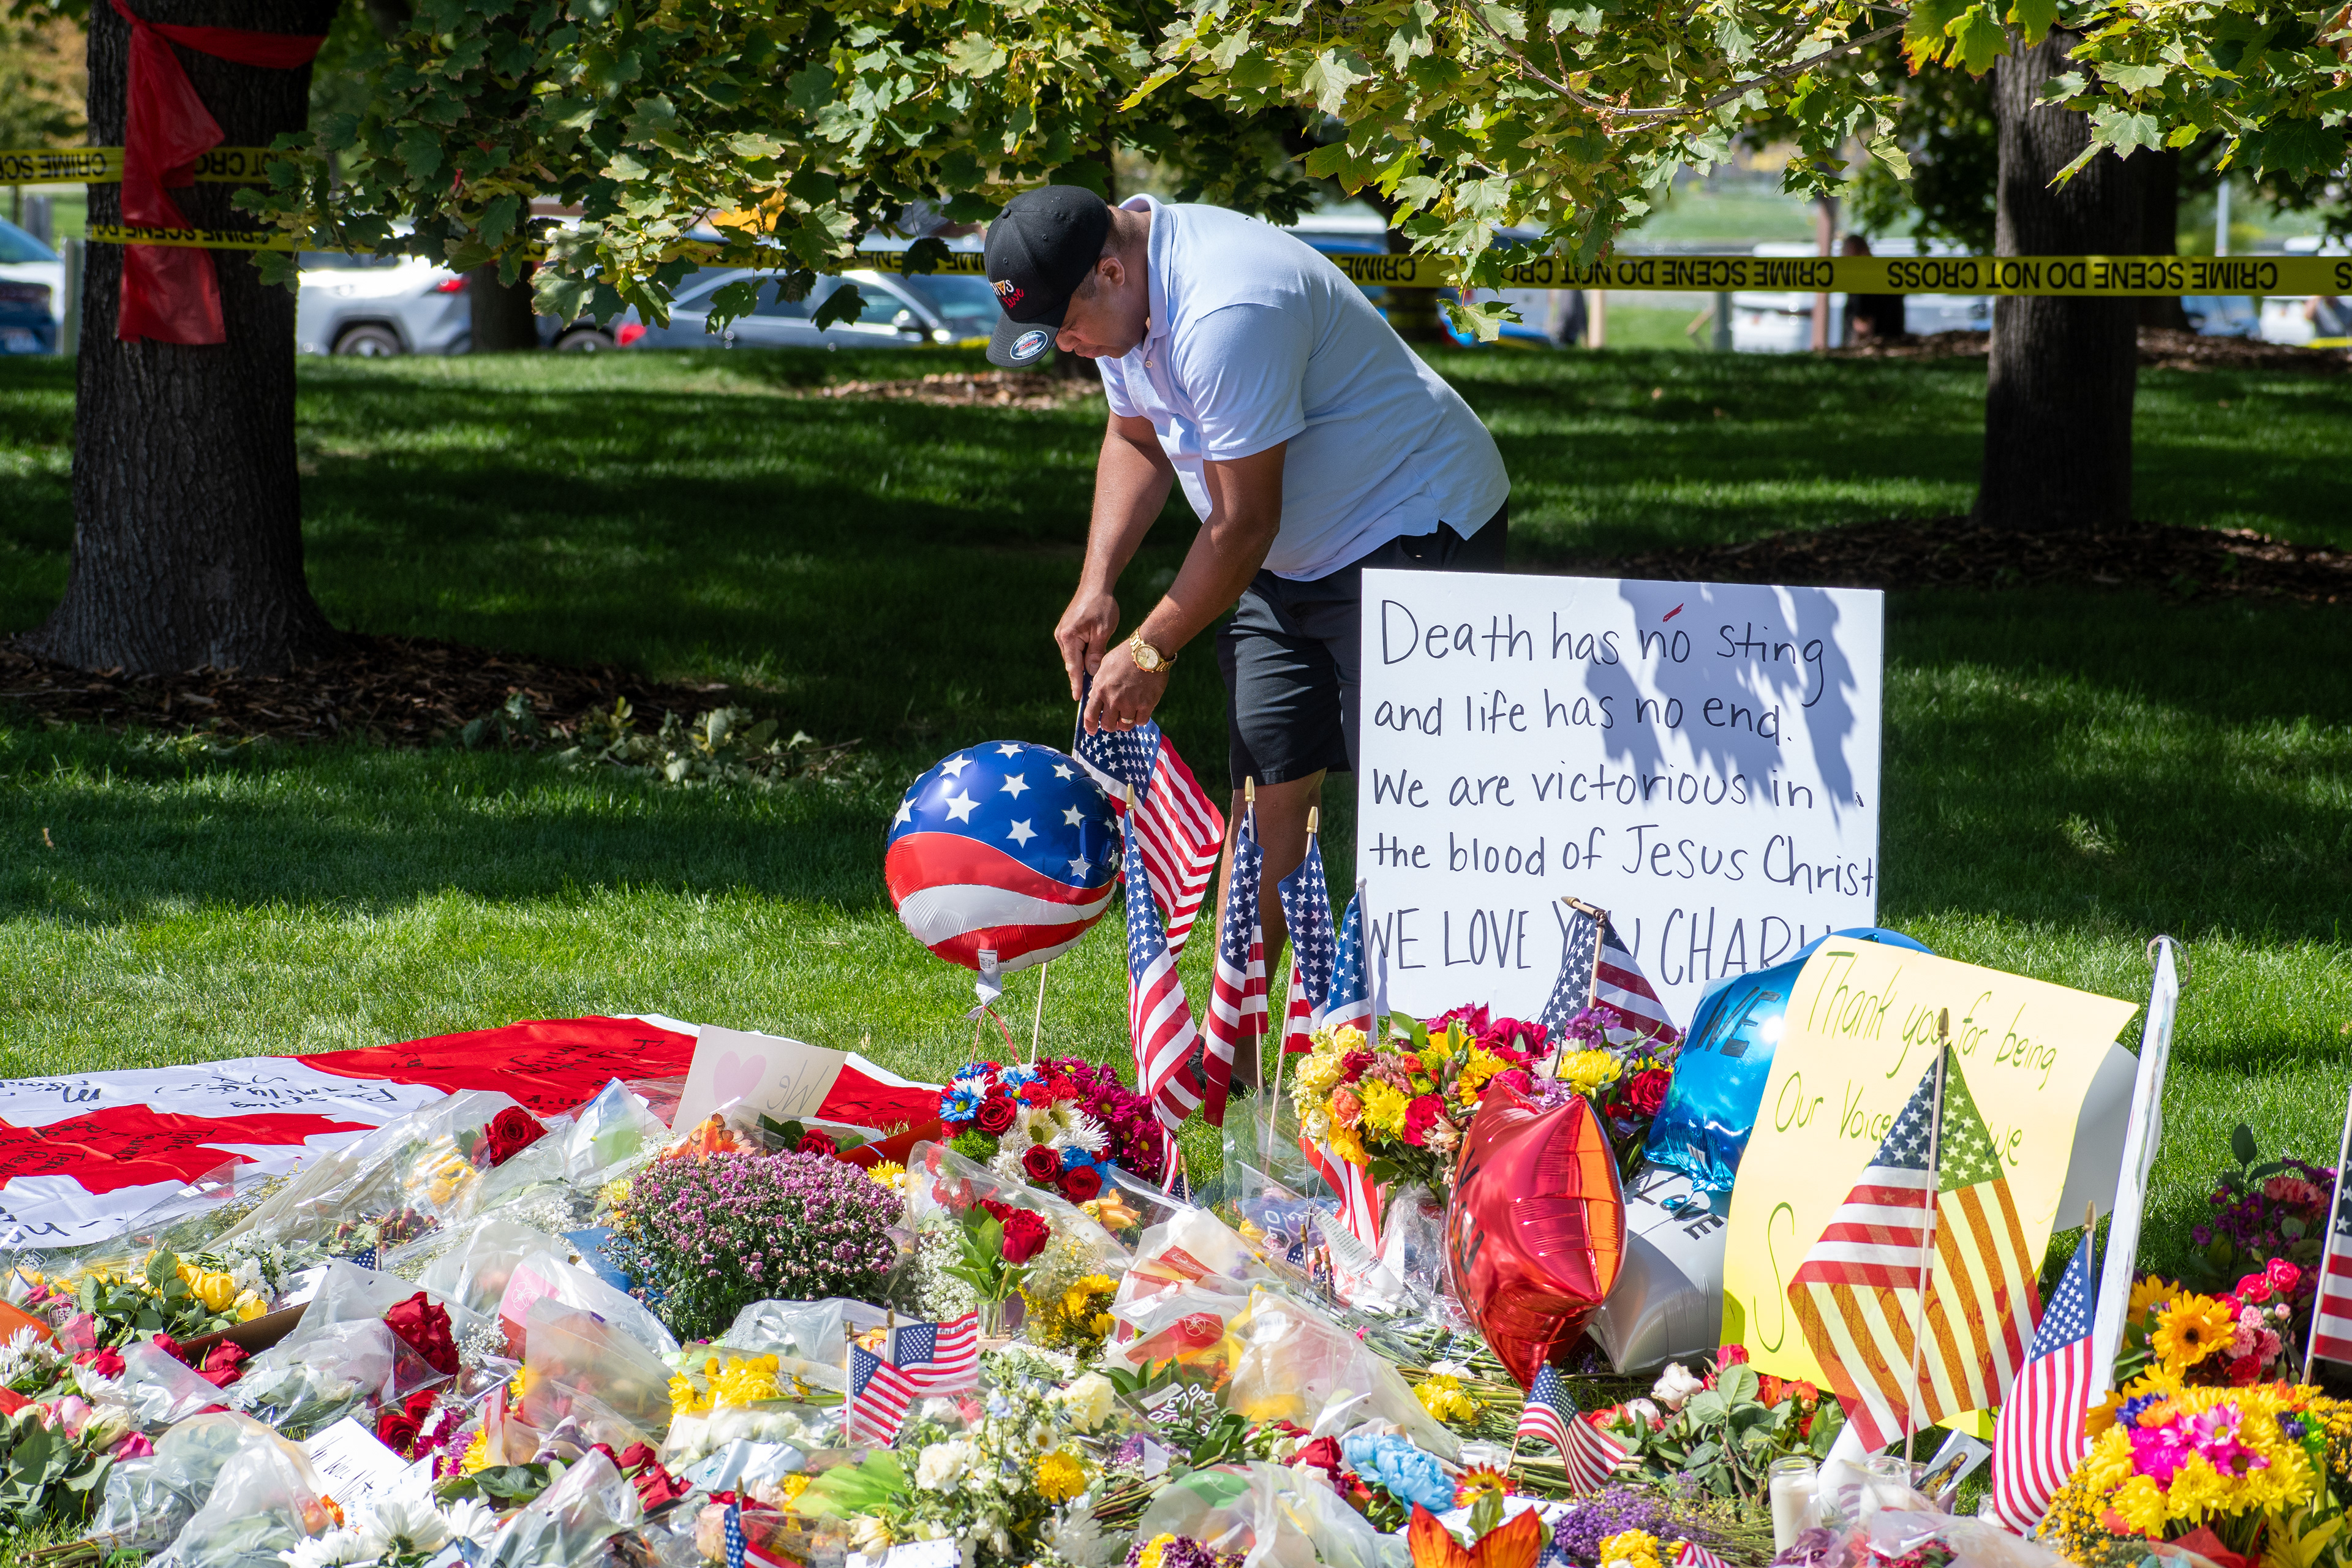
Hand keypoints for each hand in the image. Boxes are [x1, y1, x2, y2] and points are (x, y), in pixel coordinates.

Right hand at [1055, 588, 1119, 702]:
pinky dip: (1082, 657)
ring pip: (1073, 657)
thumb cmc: (1102, 606)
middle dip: (1080, 678)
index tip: (1079, 698)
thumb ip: (1096, 654)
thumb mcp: (1103, 631)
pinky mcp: (1067, 631)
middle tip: (1089, 697)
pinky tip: (1092, 665)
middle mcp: (1061, 636)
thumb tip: (1092, 674)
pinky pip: (1074, 649)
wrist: (1095, 585)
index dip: (1077, 683)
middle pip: (1072, 663)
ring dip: (1083, 668)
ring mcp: (1062, 633)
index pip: (1074, 666)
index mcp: (1069, 637)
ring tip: (1093, 684)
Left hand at [1082, 641, 1169, 734]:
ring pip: (1125, 725)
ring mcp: (1130, 703)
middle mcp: (1113, 699)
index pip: (1090, 715)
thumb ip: (1099, 683)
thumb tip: (1094, 697)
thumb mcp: (1105, 666)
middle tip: (1115, 720)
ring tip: (1129, 714)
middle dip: (1110, 725)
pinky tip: (1141, 710)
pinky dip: (1140, 718)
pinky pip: (1141, 721)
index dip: (1090, 727)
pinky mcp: (1146, 704)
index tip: (1092, 731)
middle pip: (1108, 725)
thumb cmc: (1125, 655)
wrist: (1148, 649)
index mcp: (1101, 689)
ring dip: (1126, 722)